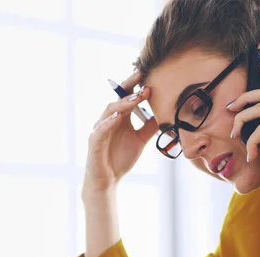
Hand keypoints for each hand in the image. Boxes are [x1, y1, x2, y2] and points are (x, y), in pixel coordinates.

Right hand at [83, 71, 157, 194]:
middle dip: (129, 86)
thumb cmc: (121, 158)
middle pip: (118, 97)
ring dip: (123, 103)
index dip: (136, 85)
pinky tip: (118, 117)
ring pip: (110, 110)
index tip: (150, 74)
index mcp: (120, 117)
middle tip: (142, 75)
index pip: (128, 96)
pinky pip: (100, 130)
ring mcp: (100, 129)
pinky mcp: (94, 141)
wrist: (108, 179)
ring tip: (137, 97)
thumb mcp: (140, 140)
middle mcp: (109, 119)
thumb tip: (165, 115)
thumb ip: (150, 127)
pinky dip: (108, 122)